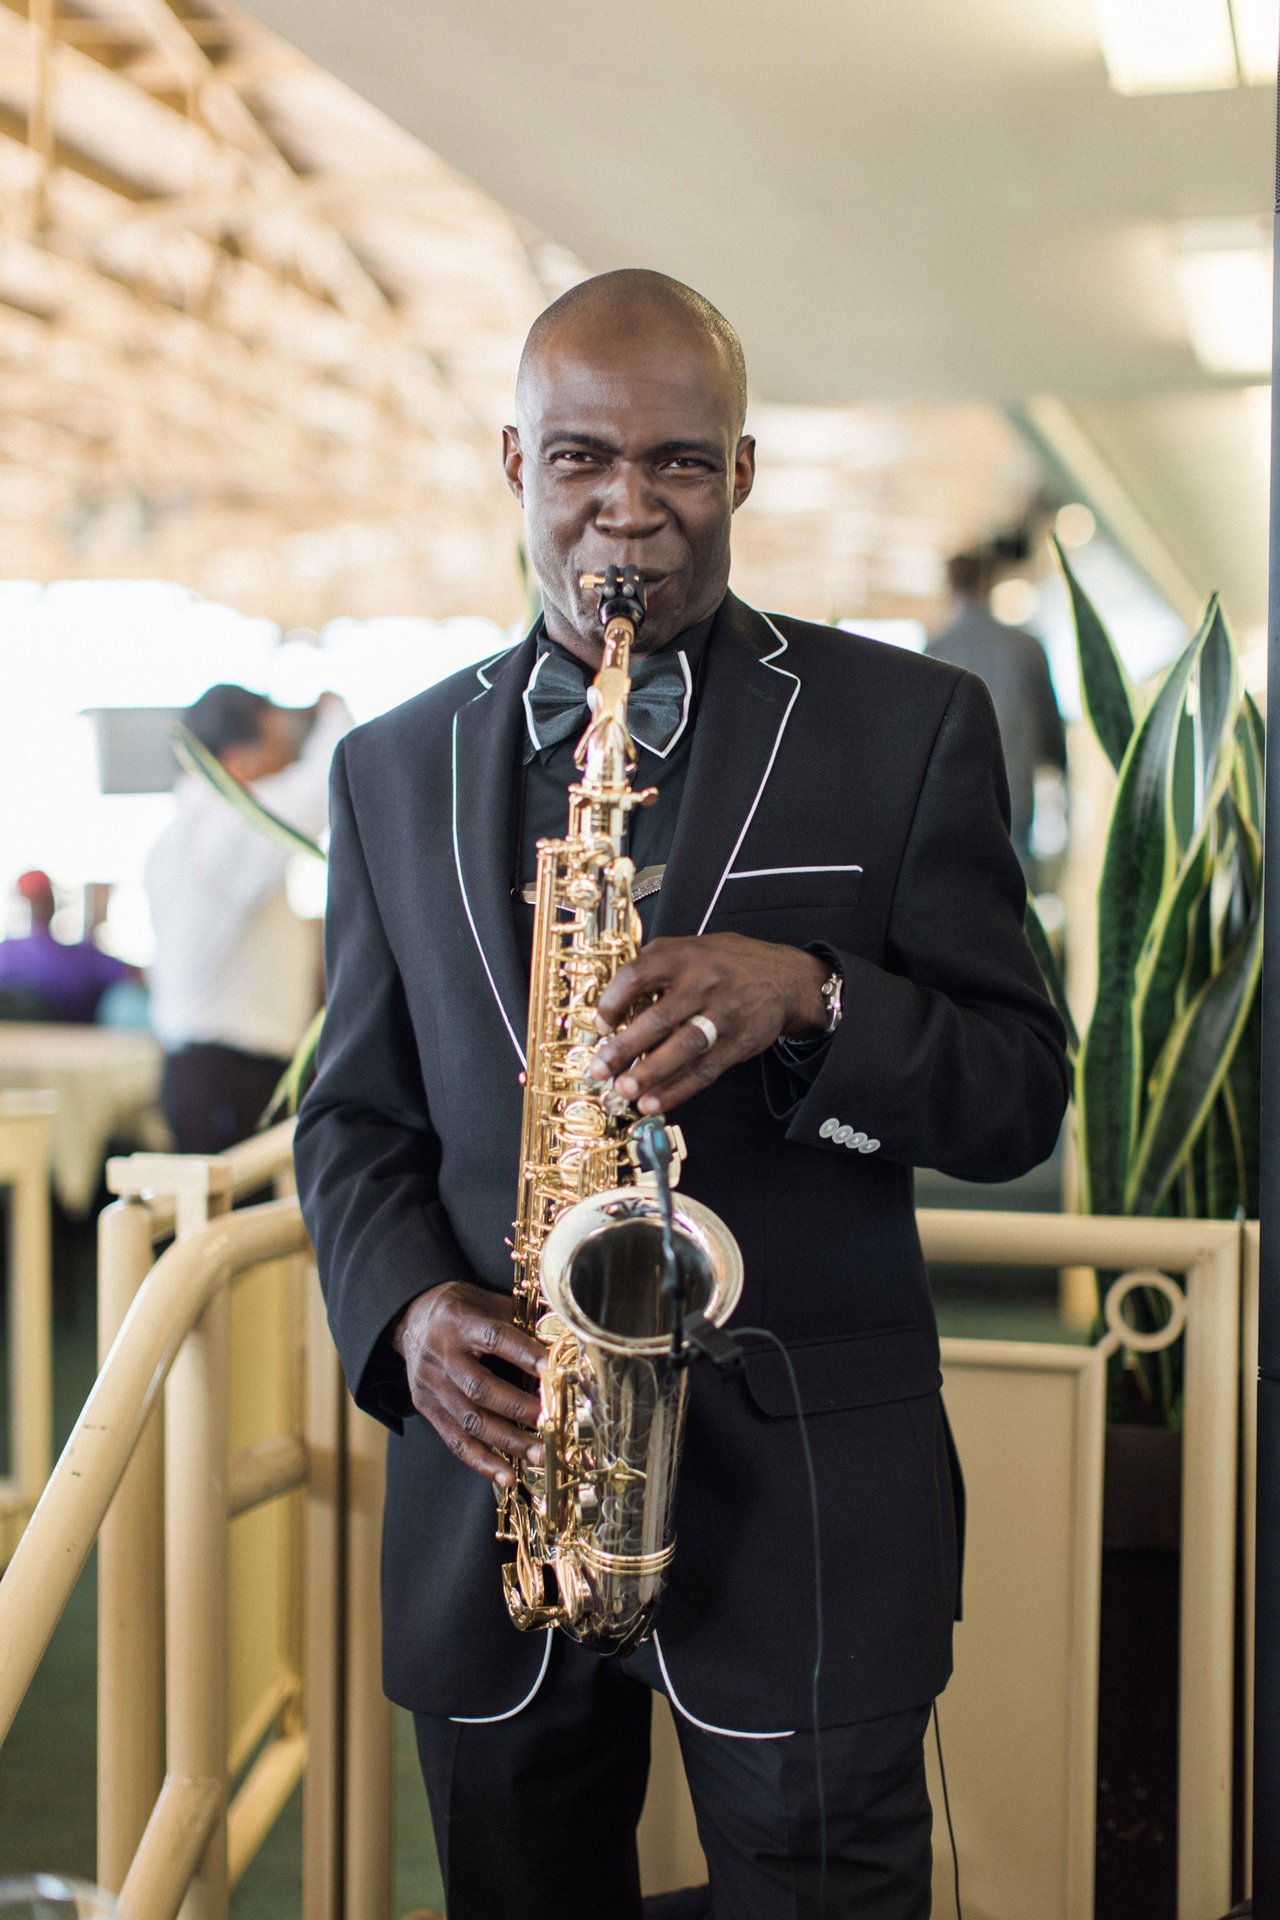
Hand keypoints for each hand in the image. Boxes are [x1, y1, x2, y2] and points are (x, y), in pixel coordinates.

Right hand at [393, 1282, 546, 1487]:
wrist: (411, 1320)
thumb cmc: (459, 1309)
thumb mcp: (485, 1300)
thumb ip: (519, 1319)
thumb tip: (563, 1334)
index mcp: (458, 1322)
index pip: (493, 1338)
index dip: (523, 1355)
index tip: (553, 1370)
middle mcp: (441, 1355)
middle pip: (481, 1388)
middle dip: (519, 1409)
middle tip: (552, 1421)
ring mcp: (431, 1385)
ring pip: (470, 1421)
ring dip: (508, 1441)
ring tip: (540, 1453)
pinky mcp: (426, 1408)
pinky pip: (454, 1441)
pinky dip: (482, 1461)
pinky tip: (507, 1477)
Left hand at [588, 933, 828, 1115]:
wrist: (785, 979)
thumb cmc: (728, 963)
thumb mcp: (692, 946)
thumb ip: (654, 960)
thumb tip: (612, 990)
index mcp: (684, 957)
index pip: (638, 976)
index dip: (613, 1001)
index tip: (599, 1024)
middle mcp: (704, 985)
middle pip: (658, 1019)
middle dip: (624, 1048)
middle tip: (599, 1068)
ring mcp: (723, 1016)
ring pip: (683, 1049)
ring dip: (650, 1074)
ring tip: (623, 1091)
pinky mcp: (737, 1044)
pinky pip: (704, 1071)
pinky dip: (677, 1090)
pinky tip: (654, 1102)